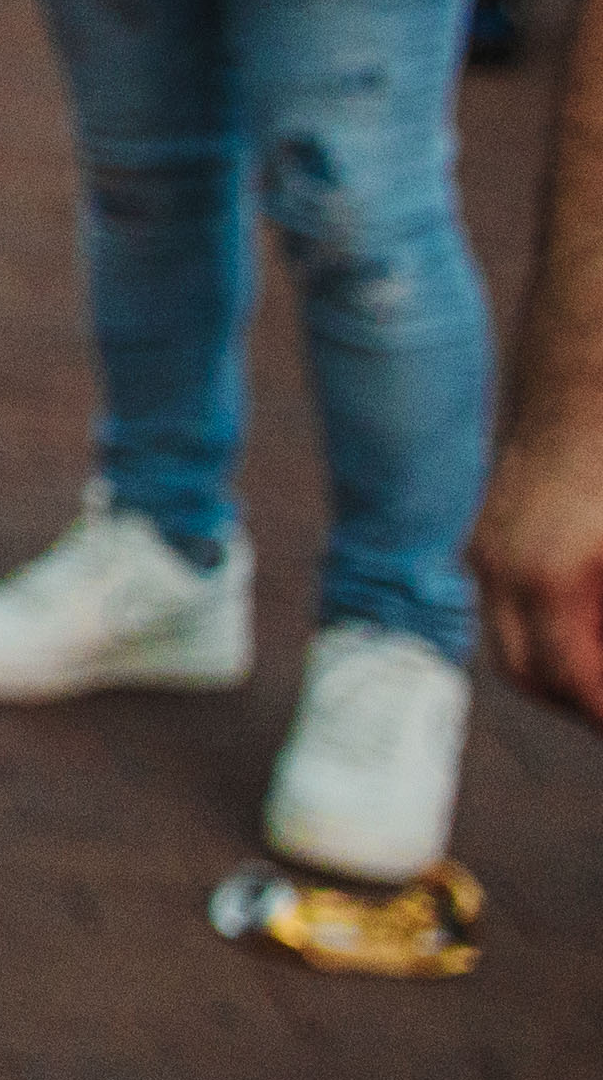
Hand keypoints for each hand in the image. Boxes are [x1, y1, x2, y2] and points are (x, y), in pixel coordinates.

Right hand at [481, 419, 602, 726]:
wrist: (585, 370)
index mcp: (547, 576)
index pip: (572, 679)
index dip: (602, 709)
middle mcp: (502, 566)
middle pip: (530, 672)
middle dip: (582, 699)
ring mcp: (488, 545)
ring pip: (514, 640)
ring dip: (565, 664)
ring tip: (602, 654)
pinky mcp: (491, 528)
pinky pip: (510, 601)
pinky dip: (552, 625)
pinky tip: (594, 608)